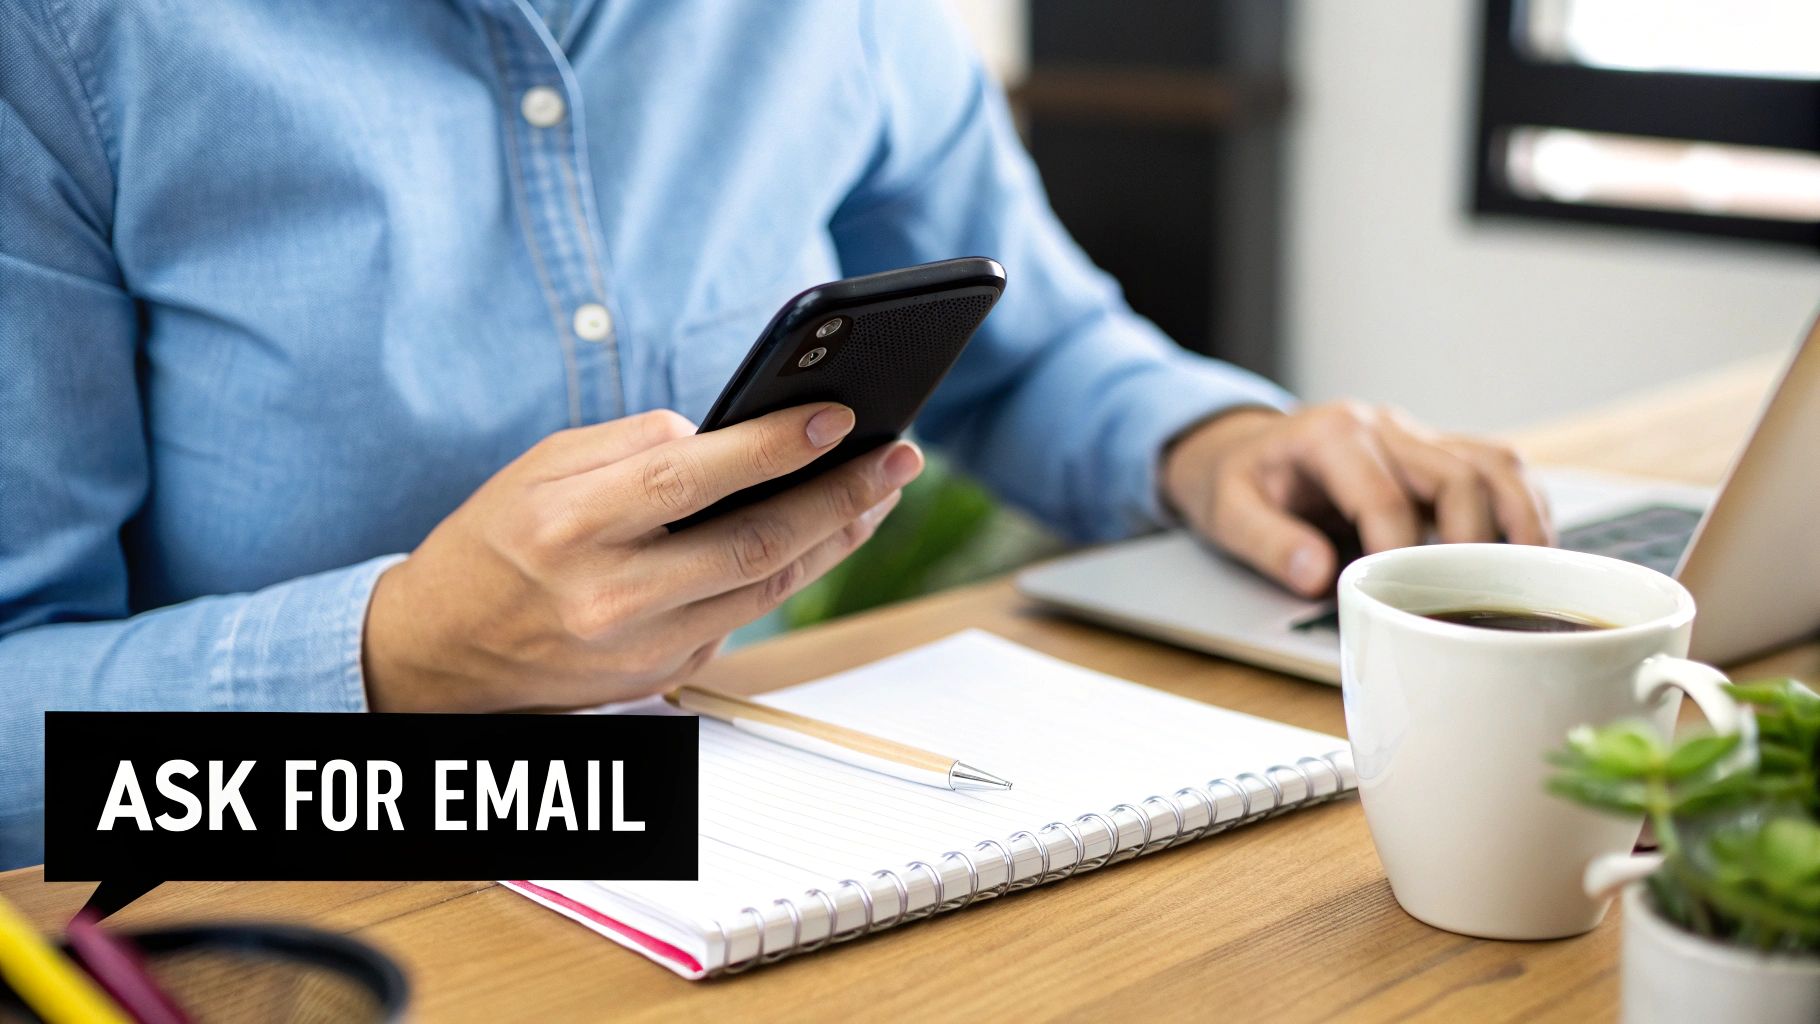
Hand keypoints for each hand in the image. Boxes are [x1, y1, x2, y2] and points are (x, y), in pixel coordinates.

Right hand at [363, 405, 921, 711]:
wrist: (441, 655)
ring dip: (835, 537)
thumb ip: (630, 445)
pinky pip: (744, 617)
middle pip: (752, 543)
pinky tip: (825, 535)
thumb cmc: (494, 542)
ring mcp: (643, 646)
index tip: (837, 418)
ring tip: (880, 491)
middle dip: (840, 497)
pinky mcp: (663, 674)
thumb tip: (717, 433)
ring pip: (766, 588)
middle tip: (898, 457)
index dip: (771, 448)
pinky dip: (790, 573)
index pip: (688, 479)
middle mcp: (610, 595)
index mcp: (571, 526)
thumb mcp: (540, 468)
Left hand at [1161, 403, 1551, 597]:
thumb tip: (1318, 575)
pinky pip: (1498, 468)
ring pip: (1495, 464)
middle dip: (1475, 542)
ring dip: (1520, 521)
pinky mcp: (1437, 452)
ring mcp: (1417, 436)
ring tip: (1530, 580)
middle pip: (1460, 476)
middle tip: (1477, 602)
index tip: (1404, 601)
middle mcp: (1385, 428)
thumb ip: (1268, 543)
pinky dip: (1524, 508)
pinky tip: (1530, 553)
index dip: (1401, 552)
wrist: (1239, 448)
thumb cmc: (1235, 481)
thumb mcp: (1226, 512)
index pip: (1386, 496)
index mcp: (1334, 436)